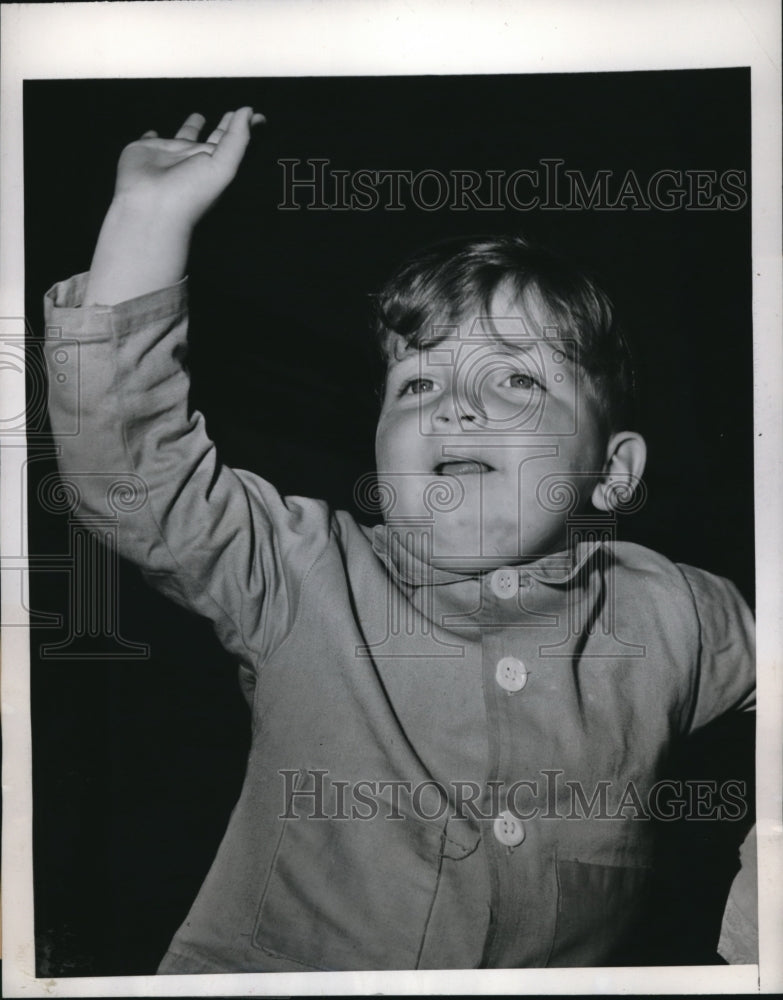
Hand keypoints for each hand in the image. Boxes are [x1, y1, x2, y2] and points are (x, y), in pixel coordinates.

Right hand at [114, 107, 265, 227]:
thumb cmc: (190, 194)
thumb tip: (249, 112)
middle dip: (222, 128)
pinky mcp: (146, 151)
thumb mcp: (224, 166)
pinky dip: (151, 136)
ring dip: (190, 127)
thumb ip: (237, 138)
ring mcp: (170, 156)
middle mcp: (194, 160)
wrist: (152, 207)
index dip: (242, 129)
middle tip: (230, 115)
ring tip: (199, 116)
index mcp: (214, 165)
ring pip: (183, 138)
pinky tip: (152, 133)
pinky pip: (149, 141)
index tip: (256, 117)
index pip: (232, 143)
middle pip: (211, 140)